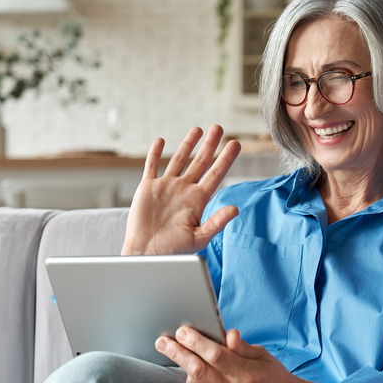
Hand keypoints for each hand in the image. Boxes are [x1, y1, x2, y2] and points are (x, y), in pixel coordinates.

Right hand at [121, 125, 240, 255]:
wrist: (146, 254)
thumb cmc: (174, 250)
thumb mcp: (199, 238)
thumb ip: (217, 222)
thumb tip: (235, 209)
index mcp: (198, 200)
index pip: (216, 174)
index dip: (226, 159)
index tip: (236, 144)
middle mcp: (184, 190)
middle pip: (200, 162)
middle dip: (210, 145)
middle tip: (219, 128)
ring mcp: (166, 187)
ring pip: (179, 159)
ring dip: (187, 144)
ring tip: (197, 129)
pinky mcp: (148, 188)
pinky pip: (152, 166)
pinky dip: (155, 153)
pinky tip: (161, 141)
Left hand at [155, 327, 302, 382]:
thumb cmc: (275, 376)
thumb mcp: (263, 355)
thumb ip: (242, 346)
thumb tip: (227, 334)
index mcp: (247, 373)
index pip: (216, 355)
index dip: (196, 342)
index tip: (182, 330)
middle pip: (199, 370)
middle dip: (177, 354)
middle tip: (162, 341)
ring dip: (182, 366)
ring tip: (171, 349)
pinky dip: (192, 378)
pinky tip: (187, 366)